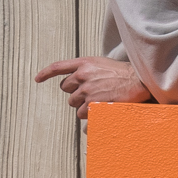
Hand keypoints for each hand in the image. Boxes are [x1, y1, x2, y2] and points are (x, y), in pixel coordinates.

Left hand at [34, 56, 151, 117]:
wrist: (139, 81)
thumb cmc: (124, 73)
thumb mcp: (102, 64)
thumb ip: (87, 70)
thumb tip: (76, 81)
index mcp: (84, 63)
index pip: (58, 67)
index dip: (45, 73)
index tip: (37, 79)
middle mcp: (82, 75)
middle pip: (65, 89)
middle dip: (75, 92)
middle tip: (91, 93)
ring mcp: (87, 90)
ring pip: (73, 103)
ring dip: (83, 104)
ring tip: (100, 100)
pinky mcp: (92, 104)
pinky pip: (82, 114)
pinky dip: (90, 114)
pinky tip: (102, 107)